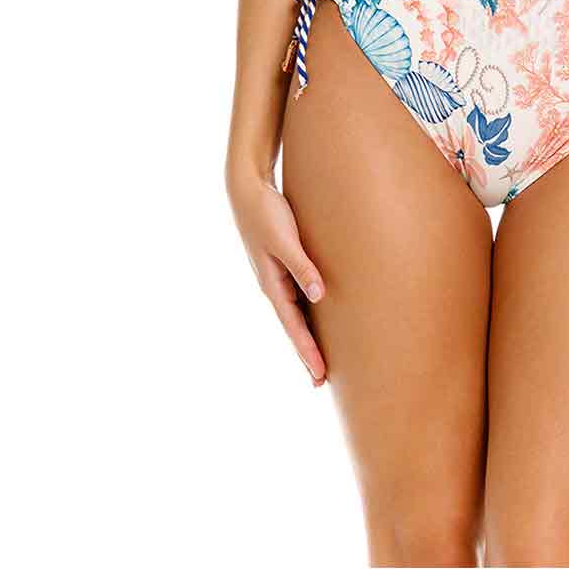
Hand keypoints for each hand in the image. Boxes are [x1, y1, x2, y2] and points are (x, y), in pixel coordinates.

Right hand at [226, 165, 327, 386]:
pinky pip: (297, 295)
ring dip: (307, 334)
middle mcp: (273, 285)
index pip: (294, 327)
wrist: (247, 188)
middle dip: (306, 352)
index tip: (319, 375)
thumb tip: (320, 296)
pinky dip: (307, 311)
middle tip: (321, 381)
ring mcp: (276, 275)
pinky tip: (317, 314)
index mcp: (272, 285)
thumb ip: (302, 267)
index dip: (307, 352)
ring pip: (295, 312)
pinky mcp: (282, 262)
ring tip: (320, 355)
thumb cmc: (266, 212)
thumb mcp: (285, 240)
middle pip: (294, 326)